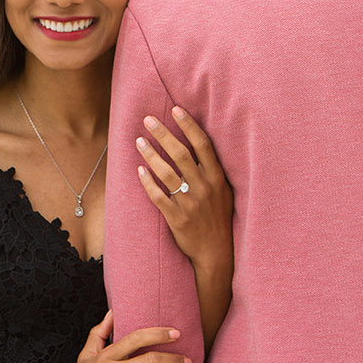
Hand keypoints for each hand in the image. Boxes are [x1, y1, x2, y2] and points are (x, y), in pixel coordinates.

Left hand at [128, 99, 234, 336]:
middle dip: (163, 134)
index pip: (202, 145)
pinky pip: (159, 197)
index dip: (188, 125)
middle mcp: (204, 188)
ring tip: (138, 141)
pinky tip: (139, 171)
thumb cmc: (218, 218)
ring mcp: (191, 204)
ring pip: (167, 173)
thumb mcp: (223, 192)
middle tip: (148, 119)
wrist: (217, 253)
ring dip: (151, 155)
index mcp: (217, 178)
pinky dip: (148, 183)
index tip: (175, 109)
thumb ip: (212, 169)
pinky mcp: (178, 219)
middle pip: (181, 154)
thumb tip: (198, 143)